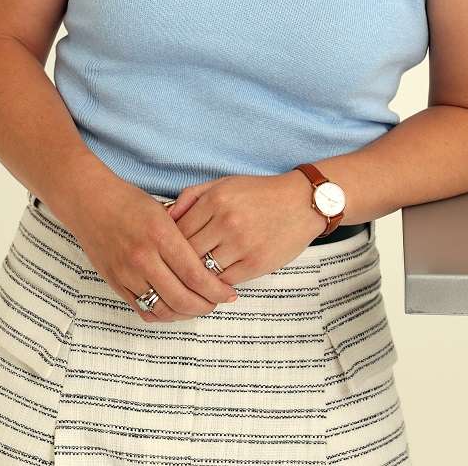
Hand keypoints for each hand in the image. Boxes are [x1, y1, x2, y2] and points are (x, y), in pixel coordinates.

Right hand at [63, 171, 239, 323]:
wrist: (90, 202)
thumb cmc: (130, 201)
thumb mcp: (163, 210)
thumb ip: (184, 235)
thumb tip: (211, 258)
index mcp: (160, 235)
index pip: (195, 274)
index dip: (216, 290)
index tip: (229, 293)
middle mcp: (143, 257)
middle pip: (182, 298)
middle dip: (206, 305)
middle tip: (217, 302)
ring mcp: (127, 273)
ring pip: (163, 309)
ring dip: (186, 313)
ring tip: (199, 305)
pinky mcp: (115, 283)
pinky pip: (143, 310)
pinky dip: (163, 314)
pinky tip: (175, 307)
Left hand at [165, 171, 327, 292]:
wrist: (301, 202)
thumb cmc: (259, 193)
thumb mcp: (223, 184)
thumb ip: (192, 197)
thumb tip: (165, 217)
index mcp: (215, 200)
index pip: (178, 231)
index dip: (169, 245)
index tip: (168, 251)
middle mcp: (226, 221)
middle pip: (187, 253)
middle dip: (179, 263)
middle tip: (175, 269)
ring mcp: (241, 244)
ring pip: (204, 270)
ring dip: (197, 276)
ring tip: (193, 277)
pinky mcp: (255, 263)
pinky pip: (225, 281)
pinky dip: (217, 283)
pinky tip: (215, 280)